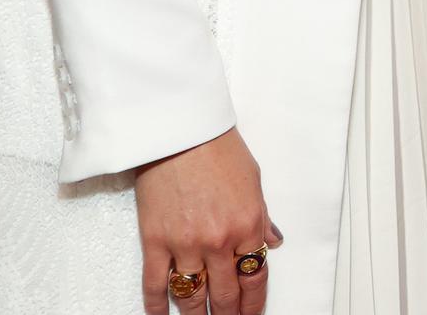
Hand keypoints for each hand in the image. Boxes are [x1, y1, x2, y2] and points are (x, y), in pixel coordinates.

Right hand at [135, 128, 281, 314]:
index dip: (254, 303)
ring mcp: (185, 244)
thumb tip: (271, 243)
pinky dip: (157, 307)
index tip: (252, 314)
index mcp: (247, 225)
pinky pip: (155, 285)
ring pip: (192, 296)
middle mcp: (219, 241)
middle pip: (226, 294)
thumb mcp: (254, 181)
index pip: (255, 277)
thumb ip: (262, 217)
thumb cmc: (218, 148)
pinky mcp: (155, 242)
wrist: (179, 131)